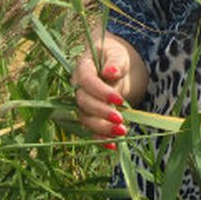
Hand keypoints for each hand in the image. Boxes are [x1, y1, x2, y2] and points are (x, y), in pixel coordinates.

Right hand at [71, 31, 147, 147]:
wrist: (114, 63)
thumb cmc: (115, 56)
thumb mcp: (118, 53)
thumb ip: (115, 62)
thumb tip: (110, 73)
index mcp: (83, 68)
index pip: (87, 81)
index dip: (101, 92)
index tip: (119, 100)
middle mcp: (78, 87)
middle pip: (84, 103)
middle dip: (101, 113)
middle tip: (120, 120)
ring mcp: (82, 102)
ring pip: (85, 119)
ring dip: (102, 128)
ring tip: (122, 132)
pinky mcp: (90, 115)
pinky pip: (90, 129)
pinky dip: (100, 139)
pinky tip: (112, 146)